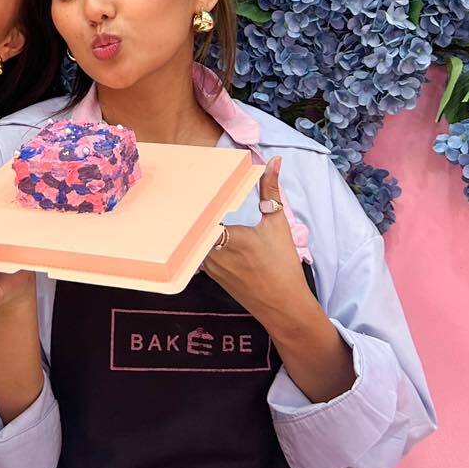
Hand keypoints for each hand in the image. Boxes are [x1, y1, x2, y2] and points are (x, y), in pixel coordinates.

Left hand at [201, 157, 314, 327]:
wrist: (284, 307)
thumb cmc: (283, 265)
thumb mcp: (278, 223)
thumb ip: (271, 189)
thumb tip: (275, 160)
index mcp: (227, 237)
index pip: (199, 212)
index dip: (191, 197)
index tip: (186, 182)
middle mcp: (212, 252)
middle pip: (193, 224)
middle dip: (190, 208)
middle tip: (184, 188)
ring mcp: (208, 266)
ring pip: (195, 238)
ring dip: (195, 224)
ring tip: (189, 203)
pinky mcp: (210, 275)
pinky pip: (198, 251)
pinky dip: (200, 239)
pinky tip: (201, 228)